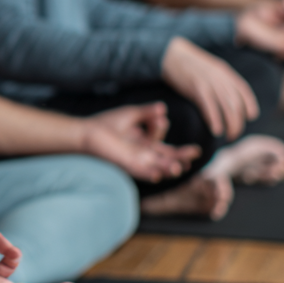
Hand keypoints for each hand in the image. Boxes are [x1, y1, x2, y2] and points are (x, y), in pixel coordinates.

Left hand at [81, 103, 198, 181]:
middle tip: (195, 152)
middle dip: (182, 156)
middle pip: (168, 158)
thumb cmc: (106, 123)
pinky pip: (141, 172)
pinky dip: (150, 173)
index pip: (164, 143)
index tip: (159, 118)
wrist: (87, 131)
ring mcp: (136, 161)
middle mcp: (144, 155)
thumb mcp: (131, 115)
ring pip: (158, 167)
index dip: (163, 131)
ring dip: (169, 168)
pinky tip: (158, 174)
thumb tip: (163, 108)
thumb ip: (147, 112)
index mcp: (145, 144)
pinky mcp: (127, 164)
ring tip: (180, 167)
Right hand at [161, 36, 257, 140]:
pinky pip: (210, 107)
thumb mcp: (209, 67)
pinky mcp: (197, 89)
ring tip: (228, 136)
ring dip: (231, 125)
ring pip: (227, 107)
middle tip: (234, 133)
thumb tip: (226, 96)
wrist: (170, 54)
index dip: (250, 104)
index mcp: (224, 72)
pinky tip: (216, 130)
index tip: (251, 116)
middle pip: (236, 103)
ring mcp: (209, 83)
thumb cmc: (187, 64)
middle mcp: (220, 78)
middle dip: (238, 122)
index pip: (243, 90)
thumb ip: (219, 79)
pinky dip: (215, 120)